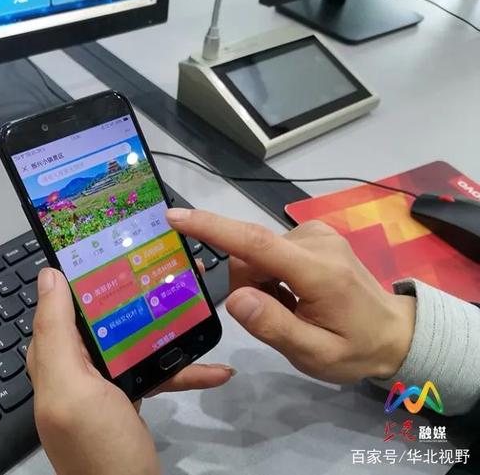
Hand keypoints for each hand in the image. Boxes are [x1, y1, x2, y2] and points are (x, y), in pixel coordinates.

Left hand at [27, 268, 233, 474]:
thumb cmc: (98, 445)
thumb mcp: (71, 387)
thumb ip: (55, 333)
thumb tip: (48, 275)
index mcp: (54, 358)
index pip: (63, 301)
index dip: (84, 270)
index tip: (115, 243)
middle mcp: (75, 366)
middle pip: (105, 316)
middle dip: (135, 292)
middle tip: (167, 268)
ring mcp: (104, 384)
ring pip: (134, 340)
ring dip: (166, 325)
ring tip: (195, 303)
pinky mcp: (129, 398)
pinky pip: (155, 373)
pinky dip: (183, 369)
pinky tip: (216, 368)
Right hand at [166, 209, 416, 383]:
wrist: (394, 331)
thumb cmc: (355, 348)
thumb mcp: (315, 353)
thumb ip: (274, 326)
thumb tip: (234, 298)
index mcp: (317, 271)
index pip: (255, 243)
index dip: (212, 228)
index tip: (175, 217)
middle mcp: (315, 240)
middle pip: (250, 255)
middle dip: (250, 288)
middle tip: (279, 317)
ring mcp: (316, 233)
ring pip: (258, 253)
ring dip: (263, 283)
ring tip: (293, 307)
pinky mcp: (314, 233)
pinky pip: (271, 249)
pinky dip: (272, 273)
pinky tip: (296, 292)